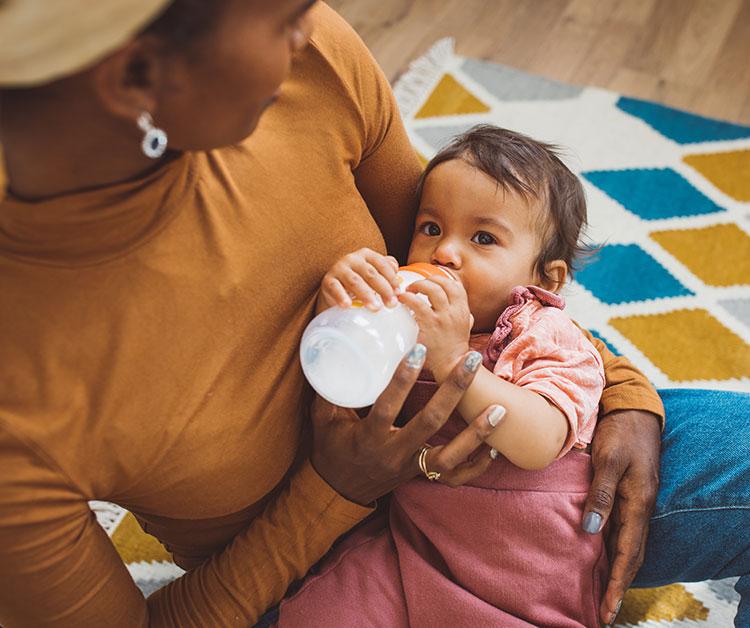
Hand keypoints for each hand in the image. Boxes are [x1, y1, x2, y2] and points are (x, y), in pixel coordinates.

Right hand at [310, 346, 500, 504]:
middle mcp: (393, 453)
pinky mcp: (421, 477)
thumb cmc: (331, 449)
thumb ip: (330, 390)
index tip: (419, 349)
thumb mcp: (323, 419)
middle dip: (453, 390)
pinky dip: (477, 465)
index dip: (403, 378)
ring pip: (449, 456)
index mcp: (369, 437)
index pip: (387, 405)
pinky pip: (454, 478)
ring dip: (476, 434)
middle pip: (430, 422)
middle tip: (471, 360)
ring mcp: (410, 468)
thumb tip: (333, 351)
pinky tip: (496, 449)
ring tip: (499, 409)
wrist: (338, 492)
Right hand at [320, 248, 399, 310]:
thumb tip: (395, 269)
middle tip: (391, 304)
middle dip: (383, 289)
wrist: (334, 289)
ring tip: (375, 308)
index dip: (392, 279)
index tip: (398, 294)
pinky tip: (347, 305)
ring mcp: (339, 269)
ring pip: (355, 281)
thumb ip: (385, 268)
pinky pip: (335, 288)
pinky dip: (341, 296)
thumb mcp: (372, 273)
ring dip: (366, 295)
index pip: (382, 265)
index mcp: (366, 254)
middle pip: (370, 273)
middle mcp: (352, 259)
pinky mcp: (328, 281)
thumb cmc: (358, 280)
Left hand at [398, 274, 471, 382]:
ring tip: (407, 291)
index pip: (456, 286)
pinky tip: (402, 299)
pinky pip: (418, 304)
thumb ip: (462, 314)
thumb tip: (454, 303)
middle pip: (443, 284)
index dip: (442, 279)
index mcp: (463, 310)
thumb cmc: (453, 346)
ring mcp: (442, 318)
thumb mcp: (464, 326)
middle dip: (428, 280)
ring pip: (432, 290)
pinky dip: (408, 298)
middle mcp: (455, 311)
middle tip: (416, 286)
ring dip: (418, 285)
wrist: (451, 365)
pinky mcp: (429, 325)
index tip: (431, 281)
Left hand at [582, 410, 660, 625]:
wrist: (633, 410)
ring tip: (600, 593)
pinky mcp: (626, 494)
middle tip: (602, 613)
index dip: (618, 584)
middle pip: (630, 556)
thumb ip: (600, 495)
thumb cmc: (620, 433)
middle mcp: (639, 508)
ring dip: (615, 571)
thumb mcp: (609, 460)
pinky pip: (620, 529)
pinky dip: (612, 549)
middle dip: (618, 586)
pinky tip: (598, 555)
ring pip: (626, 545)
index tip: (607, 610)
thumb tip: (590, 531)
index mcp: (638, 503)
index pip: (628, 554)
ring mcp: (634, 502)